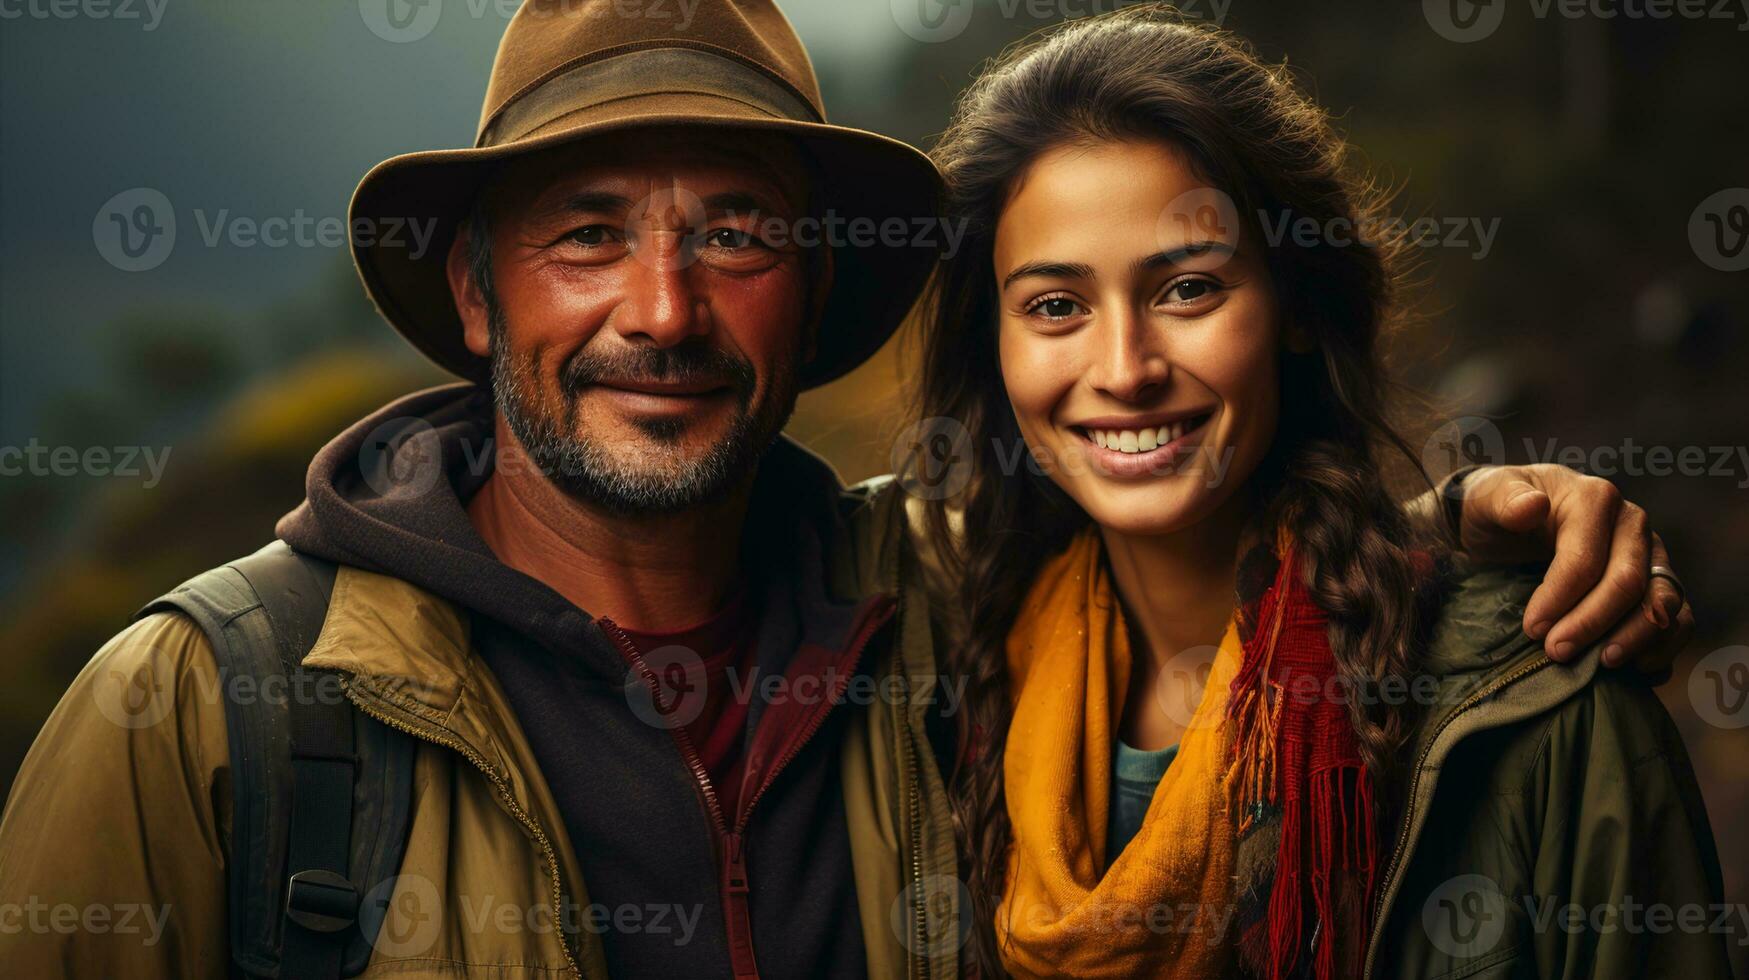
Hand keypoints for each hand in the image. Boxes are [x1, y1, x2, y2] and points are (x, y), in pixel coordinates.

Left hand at [1453, 464, 1692, 671]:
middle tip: (1556, 652)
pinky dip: (1664, 644)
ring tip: (1602, 664)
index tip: (1532, 629)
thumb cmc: (1498, 510)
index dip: (1560, 599)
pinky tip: (1637, 668)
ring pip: (1662, 600)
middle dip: (1592, 623)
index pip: (1585, 559)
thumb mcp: (1487, 498)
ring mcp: (1650, 554)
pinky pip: (1679, 617)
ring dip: (1636, 637)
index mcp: (1595, 499)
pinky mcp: (1658, 581)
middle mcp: (1632, 523)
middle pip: (1627, 581)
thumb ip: (1503, 501)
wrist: (1510, 519)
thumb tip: (1531, 507)